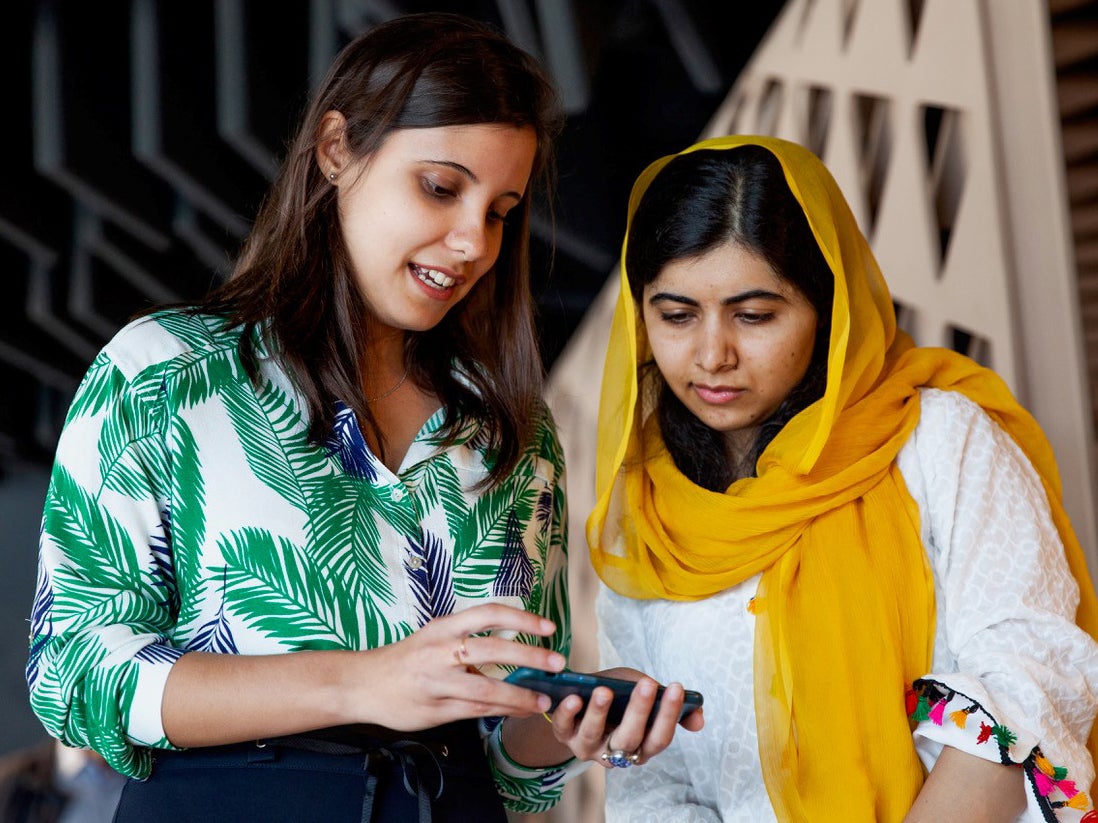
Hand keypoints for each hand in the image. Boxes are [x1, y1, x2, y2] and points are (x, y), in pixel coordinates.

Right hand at [357, 603, 563, 730]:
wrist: (362, 684)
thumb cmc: (405, 659)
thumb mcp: (433, 638)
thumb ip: (467, 641)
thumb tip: (513, 651)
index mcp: (443, 627)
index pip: (488, 614)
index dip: (522, 618)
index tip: (548, 626)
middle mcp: (440, 651)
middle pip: (492, 650)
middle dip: (530, 656)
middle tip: (557, 662)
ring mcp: (437, 682)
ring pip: (487, 689)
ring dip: (520, 695)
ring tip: (543, 700)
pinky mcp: (435, 709)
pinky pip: (476, 710)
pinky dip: (502, 710)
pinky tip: (520, 711)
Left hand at [545, 667, 703, 767]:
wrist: (583, 692)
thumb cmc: (621, 694)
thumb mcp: (646, 694)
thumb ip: (669, 704)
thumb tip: (699, 719)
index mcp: (641, 745)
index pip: (659, 738)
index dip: (669, 715)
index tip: (676, 687)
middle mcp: (616, 753)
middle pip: (630, 738)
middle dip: (639, 711)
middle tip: (647, 685)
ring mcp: (588, 747)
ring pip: (594, 736)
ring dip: (599, 713)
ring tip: (605, 691)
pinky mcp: (564, 735)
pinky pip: (563, 728)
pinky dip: (566, 713)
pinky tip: (573, 697)